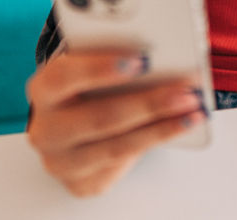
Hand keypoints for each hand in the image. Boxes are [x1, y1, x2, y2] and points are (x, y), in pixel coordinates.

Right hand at [26, 49, 206, 196]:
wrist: (70, 122)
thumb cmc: (88, 86)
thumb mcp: (92, 64)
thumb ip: (117, 57)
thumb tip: (164, 52)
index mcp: (43, 89)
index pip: (66, 76)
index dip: (102, 68)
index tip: (144, 60)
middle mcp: (46, 129)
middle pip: (100, 117)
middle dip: (149, 103)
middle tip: (185, 91)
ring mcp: (60, 162)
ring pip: (116, 147)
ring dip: (161, 128)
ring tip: (193, 112)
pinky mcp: (80, 183)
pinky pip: (122, 165)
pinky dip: (155, 143)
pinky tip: (178, 127)